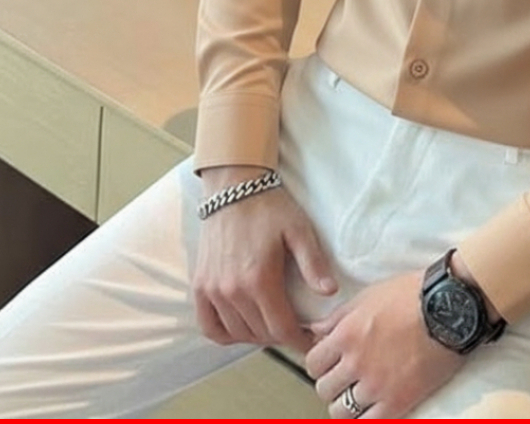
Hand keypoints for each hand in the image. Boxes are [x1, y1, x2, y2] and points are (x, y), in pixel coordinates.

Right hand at [193, 167, 336, 353]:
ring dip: (257, 336)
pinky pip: (208, 327)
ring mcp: (212, 291)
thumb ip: (313, 264)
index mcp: (259, 280)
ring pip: (237, 334)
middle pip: (260, 334)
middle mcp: (232, 291)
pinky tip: (242, 328)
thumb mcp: (299, 230)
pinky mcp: (200, 286)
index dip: (300, 341)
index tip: (311, 341)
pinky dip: (225, 335)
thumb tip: (330, 292)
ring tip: (274, 326)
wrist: (233, 189)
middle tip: (297, 330)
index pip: (282, 329)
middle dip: (282, 337)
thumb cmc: (269, 208)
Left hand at [305, 271, 463, 418]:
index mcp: (346, 334)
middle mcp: (356, 362)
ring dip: (347, 404)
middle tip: (347, 377)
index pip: (313, 362)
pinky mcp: (398, 401)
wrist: (451, 307)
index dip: (321, 363)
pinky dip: (367, 417)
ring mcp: (376, 385)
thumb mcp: (370, 295)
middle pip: (324, 389)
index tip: (331, 362)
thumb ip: (338, 317)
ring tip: (360, 394)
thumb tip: (315, 330)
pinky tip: (374, 407)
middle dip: (333, 383)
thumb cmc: (413, 294)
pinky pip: (368, 423)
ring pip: (341, 411)